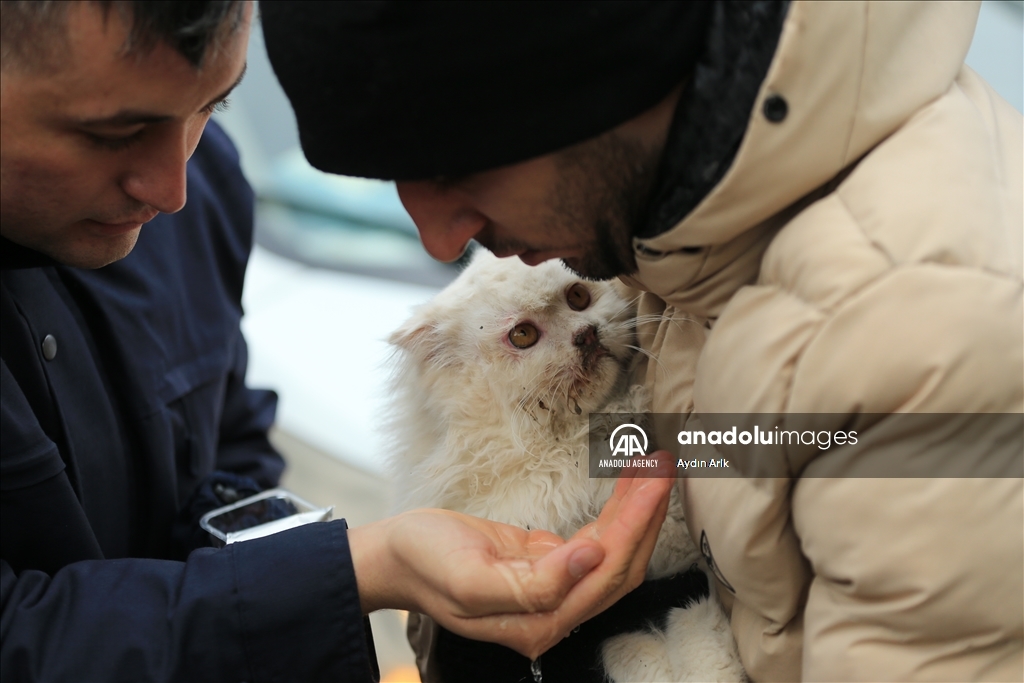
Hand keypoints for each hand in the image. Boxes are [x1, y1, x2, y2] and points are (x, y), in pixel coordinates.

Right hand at [348, 455, 673, 658]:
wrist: (394, 557)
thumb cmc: (425, 563)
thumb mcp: (470, 578)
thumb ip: (534, 585)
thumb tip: (591, 559)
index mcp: (538, 621)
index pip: (606, 572)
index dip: (635, 526)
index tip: (653, 481)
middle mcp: (554, 613)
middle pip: (620, 564)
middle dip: (647, 514)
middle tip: (665, 463)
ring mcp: (552, 590)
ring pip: (613, 552)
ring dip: (637, 509)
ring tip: (655, 465)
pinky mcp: (546, 565)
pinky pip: (594, 541)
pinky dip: (616, 512)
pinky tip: (628, 485)